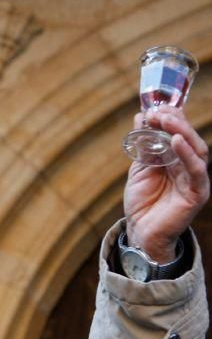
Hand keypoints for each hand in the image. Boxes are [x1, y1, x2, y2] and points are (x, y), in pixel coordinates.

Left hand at [124, 105, 209, 261]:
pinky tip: (176, 141)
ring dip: (182, 132)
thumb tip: (142, 117)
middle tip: (159, 113)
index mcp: (178, 160)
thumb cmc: (142, 201)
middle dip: (176, 122)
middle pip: (189, 139)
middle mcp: (190, 167)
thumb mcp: (140, 168)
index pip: (179, 134)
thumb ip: (144, 145)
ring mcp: (196, 180)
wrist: (141, 231)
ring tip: (166, 121)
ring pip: (197, 150)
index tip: (155, 107)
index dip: (171, 119)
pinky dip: (188, 155)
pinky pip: (197, 171)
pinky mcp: (197, 193)